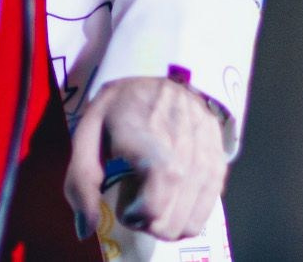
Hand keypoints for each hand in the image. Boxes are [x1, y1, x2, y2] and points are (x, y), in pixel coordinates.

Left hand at [65, 77, 227, 243]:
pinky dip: (186, 215)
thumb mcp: (88, 133)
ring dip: (167, 222)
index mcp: (152, 149)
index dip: (134, 216)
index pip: (152, 209)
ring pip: (190, 224)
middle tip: (135, 200)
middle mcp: (187, 158)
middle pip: (170, 225)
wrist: (163, 72)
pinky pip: (206, 212)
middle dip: (147, 223)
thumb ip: (82, 181)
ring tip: (153, 197)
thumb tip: (85, 230)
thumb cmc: (120, 106)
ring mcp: (208, 161)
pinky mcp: (220, 164)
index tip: (122, 202)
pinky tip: (171, 196)